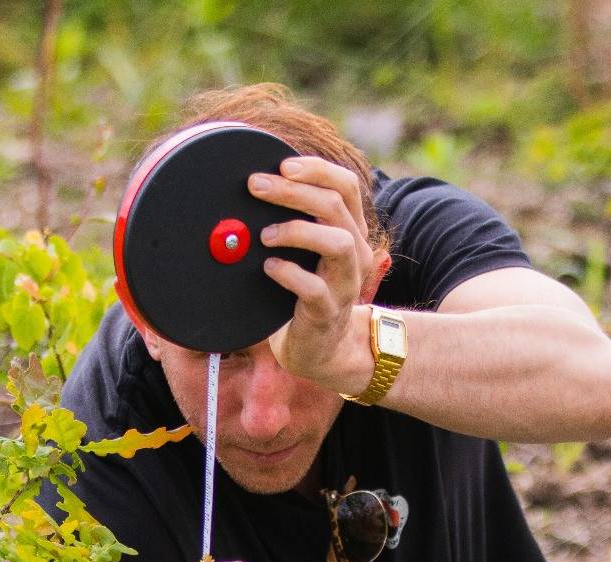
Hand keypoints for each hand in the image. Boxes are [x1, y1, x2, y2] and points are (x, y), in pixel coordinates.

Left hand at [249, 157, 373, 390]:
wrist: (322, 348)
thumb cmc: (305, 292)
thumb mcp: (305, 251)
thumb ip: (293, 222)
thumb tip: (255, 189)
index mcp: (350, 230)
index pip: (346, 186)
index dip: (316, 169)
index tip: (282, 164)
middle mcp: (355, 252)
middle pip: (334, 207)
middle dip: (292, 191)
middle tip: (256, 186)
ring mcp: (345, 283)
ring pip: (336, 243)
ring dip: (296, 231)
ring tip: (264, 235)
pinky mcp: (327, 312)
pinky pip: (313, 288)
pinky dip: (287, 273)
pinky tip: (268, 268)